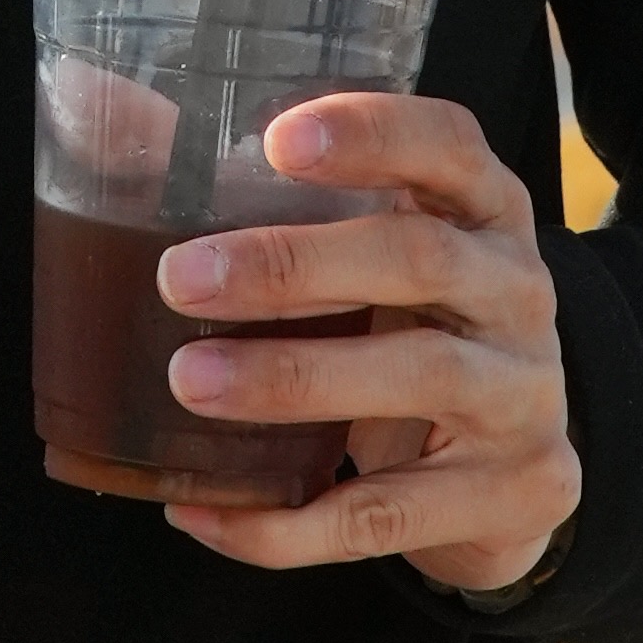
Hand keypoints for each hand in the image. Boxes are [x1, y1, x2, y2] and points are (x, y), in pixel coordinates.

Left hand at [156, 95, 581, 593]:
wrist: (516, 471)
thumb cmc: (410, 331)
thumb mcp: (374, 256)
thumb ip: (277, 200)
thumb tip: (116, 118)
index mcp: (483, 211)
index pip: (449, 143)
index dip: (372, 132)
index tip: (276, 141)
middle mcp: (519, 290)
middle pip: (419, 259)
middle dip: (294, 266)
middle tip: (181, 279)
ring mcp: (526, 395)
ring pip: (418, 375)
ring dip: (292, 379)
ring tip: (189, 381)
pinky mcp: (515, 494)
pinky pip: (387, 515)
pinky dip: (286, 524)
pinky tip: (202, 510)